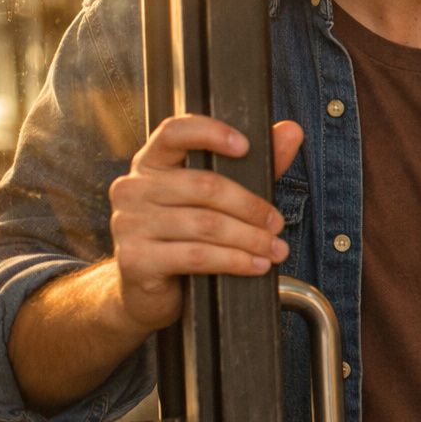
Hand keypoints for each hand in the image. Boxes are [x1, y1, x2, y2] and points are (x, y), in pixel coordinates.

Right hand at [107, 115, 303, 332]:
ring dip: (250, 239)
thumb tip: (292, 131)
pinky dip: (234, 261)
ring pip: (205, 224)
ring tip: (274, 249)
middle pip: (204, 185)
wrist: (150, 291)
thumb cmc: (187, 235)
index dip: (210, 133)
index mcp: (152, 163)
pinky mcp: (133, 259)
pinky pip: (196, 256)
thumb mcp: (223, 198)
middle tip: (277, 224)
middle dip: (251, 206)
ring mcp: (128, 223)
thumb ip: (256, 165)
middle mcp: (133, 188)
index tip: (245, 146)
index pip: (174, 132)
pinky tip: (256, 265)